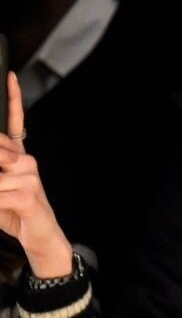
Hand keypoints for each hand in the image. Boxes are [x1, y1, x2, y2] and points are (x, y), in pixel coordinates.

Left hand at [0, 73, 72, 278]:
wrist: (42, 240)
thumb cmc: (16, 214)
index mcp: (18, 158)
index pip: (15, 124)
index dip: (14, 100)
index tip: (10, 76)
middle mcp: (27, 162)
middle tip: (1, 183)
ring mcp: (30, 176)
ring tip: (2, 198)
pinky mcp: (29, 194)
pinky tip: (3, 207)